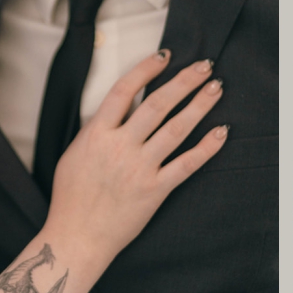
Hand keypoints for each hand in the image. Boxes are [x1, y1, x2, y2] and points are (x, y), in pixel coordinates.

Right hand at [44, 51, 225, 269]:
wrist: (76, 237)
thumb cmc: (71, 197)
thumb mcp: (74, 154)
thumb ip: (95, 130)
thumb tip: (115, 109)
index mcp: (96, 134)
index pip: (124, 90)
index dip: (146, 69)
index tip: (165, 56)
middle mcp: (120, 147)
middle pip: (157, 104)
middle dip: (184, 81)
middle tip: (204, 66)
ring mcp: (139, 168)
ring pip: (176, 129)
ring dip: (199, 106)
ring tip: (216, 88)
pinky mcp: (154, 190)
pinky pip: (186, 164)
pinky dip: (206, 148)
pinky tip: (221, 132)